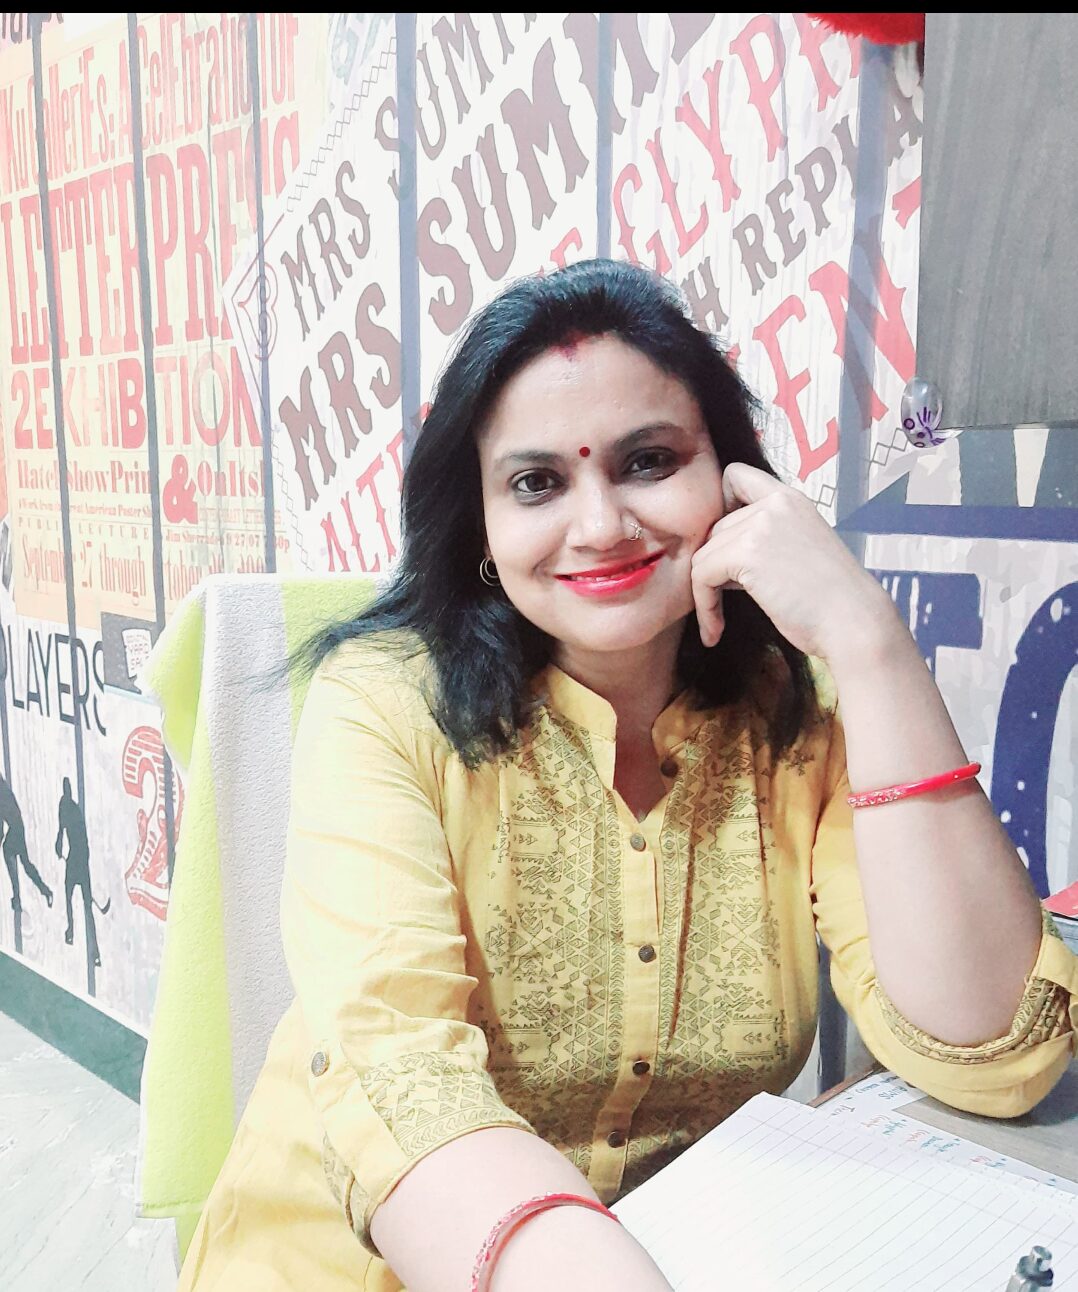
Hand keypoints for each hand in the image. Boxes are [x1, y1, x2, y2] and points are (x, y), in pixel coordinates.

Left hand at [690, 463, 895, 662]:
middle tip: (724, 601)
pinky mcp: (747, 552)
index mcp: (791, 500)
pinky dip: (703, 606)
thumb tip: (717, 558)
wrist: (854, 621)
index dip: (720, 507)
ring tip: (717, 623)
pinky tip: (715, 631)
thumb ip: (764, 541)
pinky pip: (701, 575)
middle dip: (716, 567)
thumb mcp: (799, 552)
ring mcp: (761, 524)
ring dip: (705, 593)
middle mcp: (776, 504)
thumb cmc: (830, 602)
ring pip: (704, 554)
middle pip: (715, 529)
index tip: (725, 545)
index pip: (736, 476)